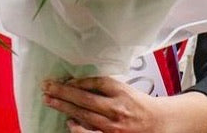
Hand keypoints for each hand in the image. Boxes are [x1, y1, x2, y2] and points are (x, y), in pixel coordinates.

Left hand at [42, 76, 206, 132]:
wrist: (160, 123)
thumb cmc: (139, 104)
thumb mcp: (123, 88)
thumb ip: (101, 85)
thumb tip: (75, 82)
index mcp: (120, 93)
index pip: (93, 83)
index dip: (74, 82)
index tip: (58, 80)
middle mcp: (117, 109)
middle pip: (84, 99)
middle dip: (62, 93)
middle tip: (46, 87)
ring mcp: (114, 127)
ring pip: (84, 116)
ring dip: (64, 108)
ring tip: (50, 100)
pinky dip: (78, 129)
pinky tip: (69, 123)